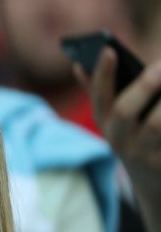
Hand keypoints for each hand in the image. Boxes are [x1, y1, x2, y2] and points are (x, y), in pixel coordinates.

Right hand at [80, 47, 160, 191]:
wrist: (152, 182)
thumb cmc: (134, 137)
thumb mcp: (115, 119)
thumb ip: (101, 91)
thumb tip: (78, 65)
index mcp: (105, 123)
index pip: (98, 96)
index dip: (102, 74)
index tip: (109, 50)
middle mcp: (119, 140)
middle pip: (125, 112)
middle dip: (142, 87)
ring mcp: (142, 154)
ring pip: (156, 126)